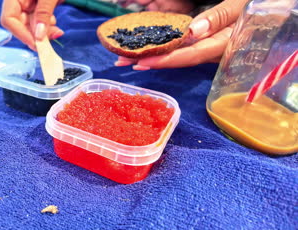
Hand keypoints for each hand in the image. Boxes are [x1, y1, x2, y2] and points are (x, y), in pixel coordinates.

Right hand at [0, 0, 63, 50]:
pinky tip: (55, 27)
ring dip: (43, 33)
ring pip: (30, 27)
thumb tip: (38, 36)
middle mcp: (17, 2)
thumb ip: (43, 14)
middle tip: (52, 37)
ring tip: (56, 30)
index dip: (21, 34)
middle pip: (20, 26)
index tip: (36, 44)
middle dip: (36, 35)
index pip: (8, 19)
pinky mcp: (36, 8)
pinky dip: (46, 28)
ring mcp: (26, 5)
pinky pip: (37, 23)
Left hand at [115, 0, 249, 69]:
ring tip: (124, 59)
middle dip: (149, 62)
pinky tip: (144, 50)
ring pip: (176, 55)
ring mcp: (206, 47)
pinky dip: (160, 49)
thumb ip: (219, 17)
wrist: (266, 7)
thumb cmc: (255, 4)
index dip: (165, 60)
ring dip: (150, 57)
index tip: (141, 62)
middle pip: (177, 59)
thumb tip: (192, 32)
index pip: (189, 55)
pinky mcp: (202, 41)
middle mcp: (211, 50)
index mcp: (221, 44)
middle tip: (121, 63)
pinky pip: (179, 48)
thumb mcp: (240, 5)